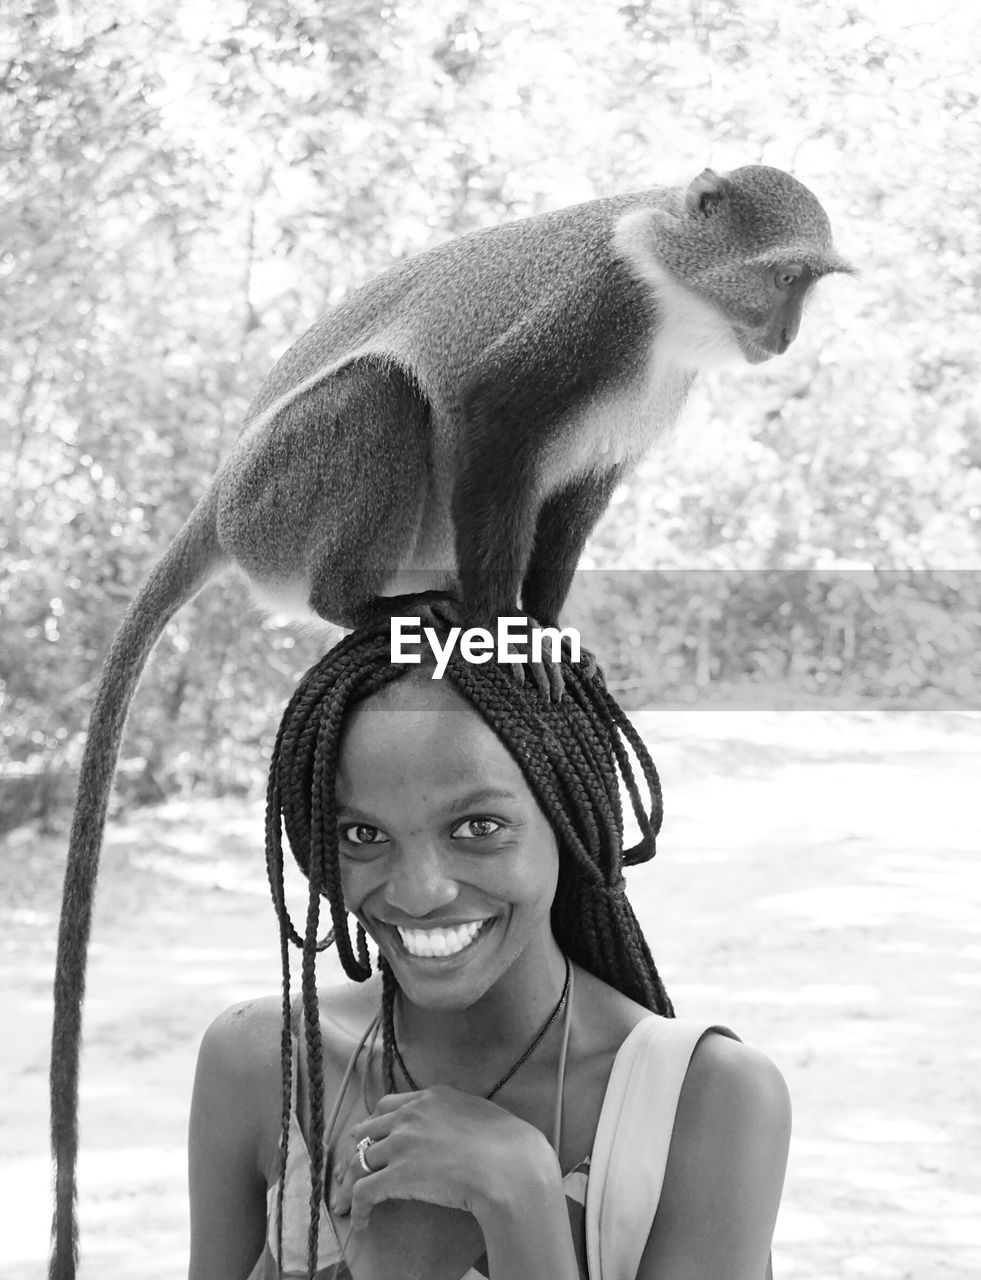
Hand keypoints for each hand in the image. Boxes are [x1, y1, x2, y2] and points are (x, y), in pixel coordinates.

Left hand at [329, 1085, 558, 1231]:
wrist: (507, 1165)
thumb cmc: (505, 1142)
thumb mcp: (477, 1111)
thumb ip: (456, 1112)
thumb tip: (456, 1123)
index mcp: (429, 1098)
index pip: (387, 1106)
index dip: (375, 1125)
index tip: (371, 1139)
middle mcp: (409, 1116)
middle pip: (367, 1131)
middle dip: (358, 1150)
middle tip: (354, 1169)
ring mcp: (401, 1144)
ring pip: (359, 1161)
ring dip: (350, 1182)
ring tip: (347, 1201)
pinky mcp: (397, 1175)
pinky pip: (363, 1190)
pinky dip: (356, 1206)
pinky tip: (360, 1221)